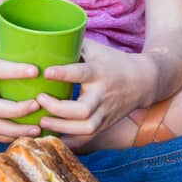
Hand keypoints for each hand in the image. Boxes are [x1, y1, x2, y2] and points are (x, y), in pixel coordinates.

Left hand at [34, 40, 159, 139]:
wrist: (142, 82)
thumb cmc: (111, 61)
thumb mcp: (95, 49)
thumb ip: (72, 44)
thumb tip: (44, 40)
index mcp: (99, 72)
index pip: (81, 73)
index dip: (63, 73)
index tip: (46, 72)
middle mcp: (102, 95)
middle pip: (82, 110)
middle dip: (58, 108)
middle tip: (39, 100)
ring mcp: (105, 113)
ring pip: (85, 128)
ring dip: (61, 128)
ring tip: (41, 122)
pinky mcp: (104, 125)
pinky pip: (86, 140)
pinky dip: (69, 142)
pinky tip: (52, 138)